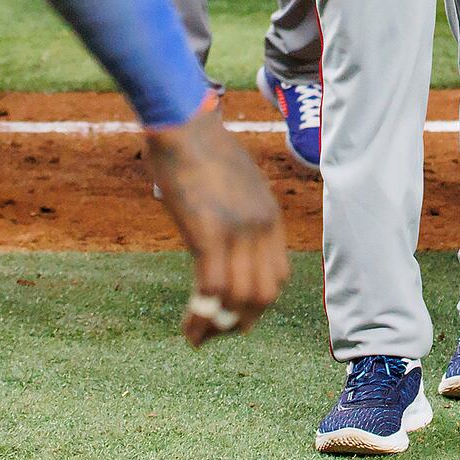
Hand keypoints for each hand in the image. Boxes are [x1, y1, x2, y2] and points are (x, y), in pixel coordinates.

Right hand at [143, 106, 287, 346]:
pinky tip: (188, 325)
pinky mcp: (209, 233)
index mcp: (270, 215)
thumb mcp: (233, 180)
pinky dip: (201, 315)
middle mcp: (261, 227)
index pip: (278, 276)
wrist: (181, 122)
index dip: (258, 304)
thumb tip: (221, 234)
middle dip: (241, 323)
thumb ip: (236, 210)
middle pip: (264, 295)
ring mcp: (238, 231)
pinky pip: (212, 289)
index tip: (234, 315)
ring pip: (239, 299)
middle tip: (214, 334)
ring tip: (196, 337)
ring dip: (218, 327)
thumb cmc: (199, 145)